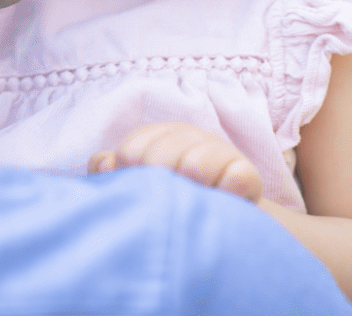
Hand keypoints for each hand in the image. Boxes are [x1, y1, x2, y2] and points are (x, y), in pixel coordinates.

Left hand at [88, 121, 263, 202]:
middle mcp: (188, 136)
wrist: (226, 217)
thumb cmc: (173, 196)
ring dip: (189, 193)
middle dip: (158, 187)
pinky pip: (234, 179)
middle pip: (159, 159)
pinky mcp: (246, 173)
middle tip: (166, 205)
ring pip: (194, 167)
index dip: (130, 177)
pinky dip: (224, 195)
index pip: (130, 152)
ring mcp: (219, 151)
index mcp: (158, 135)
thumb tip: (105, 165)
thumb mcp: (140, 180)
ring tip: (190, 207)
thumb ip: (114, 170)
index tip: (139, 192)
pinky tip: (218, 204)